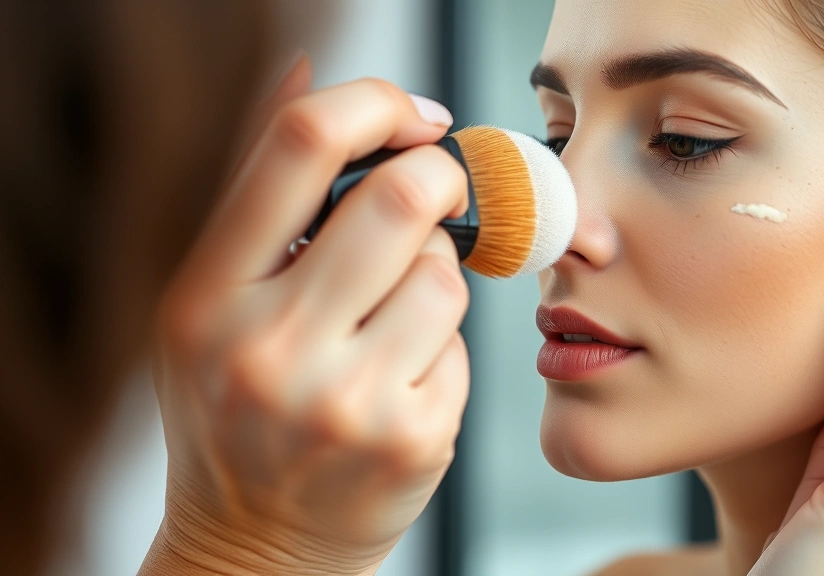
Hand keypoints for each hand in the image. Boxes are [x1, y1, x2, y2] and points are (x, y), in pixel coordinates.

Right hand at [142, 58, 469, 575]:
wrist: (257, 548)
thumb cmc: (234, 412)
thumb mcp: (213, 304)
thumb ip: (259, 191)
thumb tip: (308, 72)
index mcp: (208, 296)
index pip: (299, 146)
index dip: (376, 104)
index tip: (415, 117)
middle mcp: (270, 347)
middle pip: (404, 198)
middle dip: (439, 181)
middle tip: (437, 195)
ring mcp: (347, 401)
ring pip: (447, 274)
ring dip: (434, 278)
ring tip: (388, 321)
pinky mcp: (414, 439)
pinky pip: (462, 344)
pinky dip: (440, 345)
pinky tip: (398, 381)